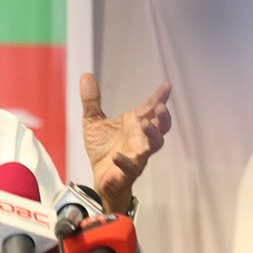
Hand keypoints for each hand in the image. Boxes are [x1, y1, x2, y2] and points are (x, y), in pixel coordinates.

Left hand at [79, 73, 171, 212]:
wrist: (99, 177)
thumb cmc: (102, 149)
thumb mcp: (93, 121)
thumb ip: (91, 100)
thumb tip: (86, 75)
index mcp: (134, 125)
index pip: (150, 108)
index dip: (159, 97)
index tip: (167, 85)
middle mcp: (140, 139)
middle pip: (160, 127)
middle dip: (163, 117)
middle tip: (161, 106)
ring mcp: (137, 155)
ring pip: (153, 146)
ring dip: (152, 135)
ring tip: (144, 124)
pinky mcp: (128, 171)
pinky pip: (130, 167)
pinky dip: (124, 161)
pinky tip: (117, 156)